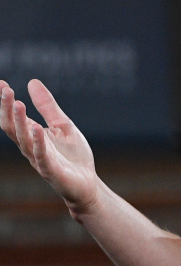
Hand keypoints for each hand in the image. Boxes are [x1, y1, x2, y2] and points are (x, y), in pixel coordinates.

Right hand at [0, 79, 99, 214]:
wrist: (87, 184)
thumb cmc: (73, 156)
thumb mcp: (62, 125)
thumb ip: (47, 106)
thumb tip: (32, 82)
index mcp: (32, 135)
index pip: (14, 116)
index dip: (6, 101)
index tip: (1, 83)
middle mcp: (31, 146)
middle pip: (13, 127)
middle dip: (7, 109)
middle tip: (5, 89)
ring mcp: (40, 159)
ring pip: (24, 140)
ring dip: (20, 122)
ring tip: (18, 104)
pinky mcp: (52, 170)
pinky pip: (42, 156)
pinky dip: (38, 142)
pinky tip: (37, 129)